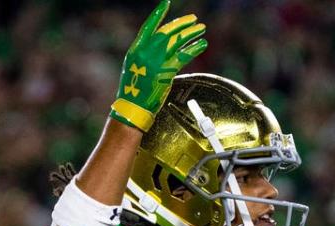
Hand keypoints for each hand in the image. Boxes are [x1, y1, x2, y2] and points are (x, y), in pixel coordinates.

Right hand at [110, 0, 206, 131]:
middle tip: (194, 20)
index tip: (166, 3)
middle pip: (168, 32)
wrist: (133, 107)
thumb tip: (159, 47)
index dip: (158, 14)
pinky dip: (194, 49)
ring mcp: (157, 61)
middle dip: (182, 24)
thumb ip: (146, 55)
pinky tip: (202, 44)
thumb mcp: (134, 67)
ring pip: (178, 41)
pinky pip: (184, 56)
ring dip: (192, 34)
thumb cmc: (133, 90)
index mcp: (136, 49)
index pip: (149, 27)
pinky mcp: (167, 71)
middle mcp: (146, 52)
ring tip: (201, 29)